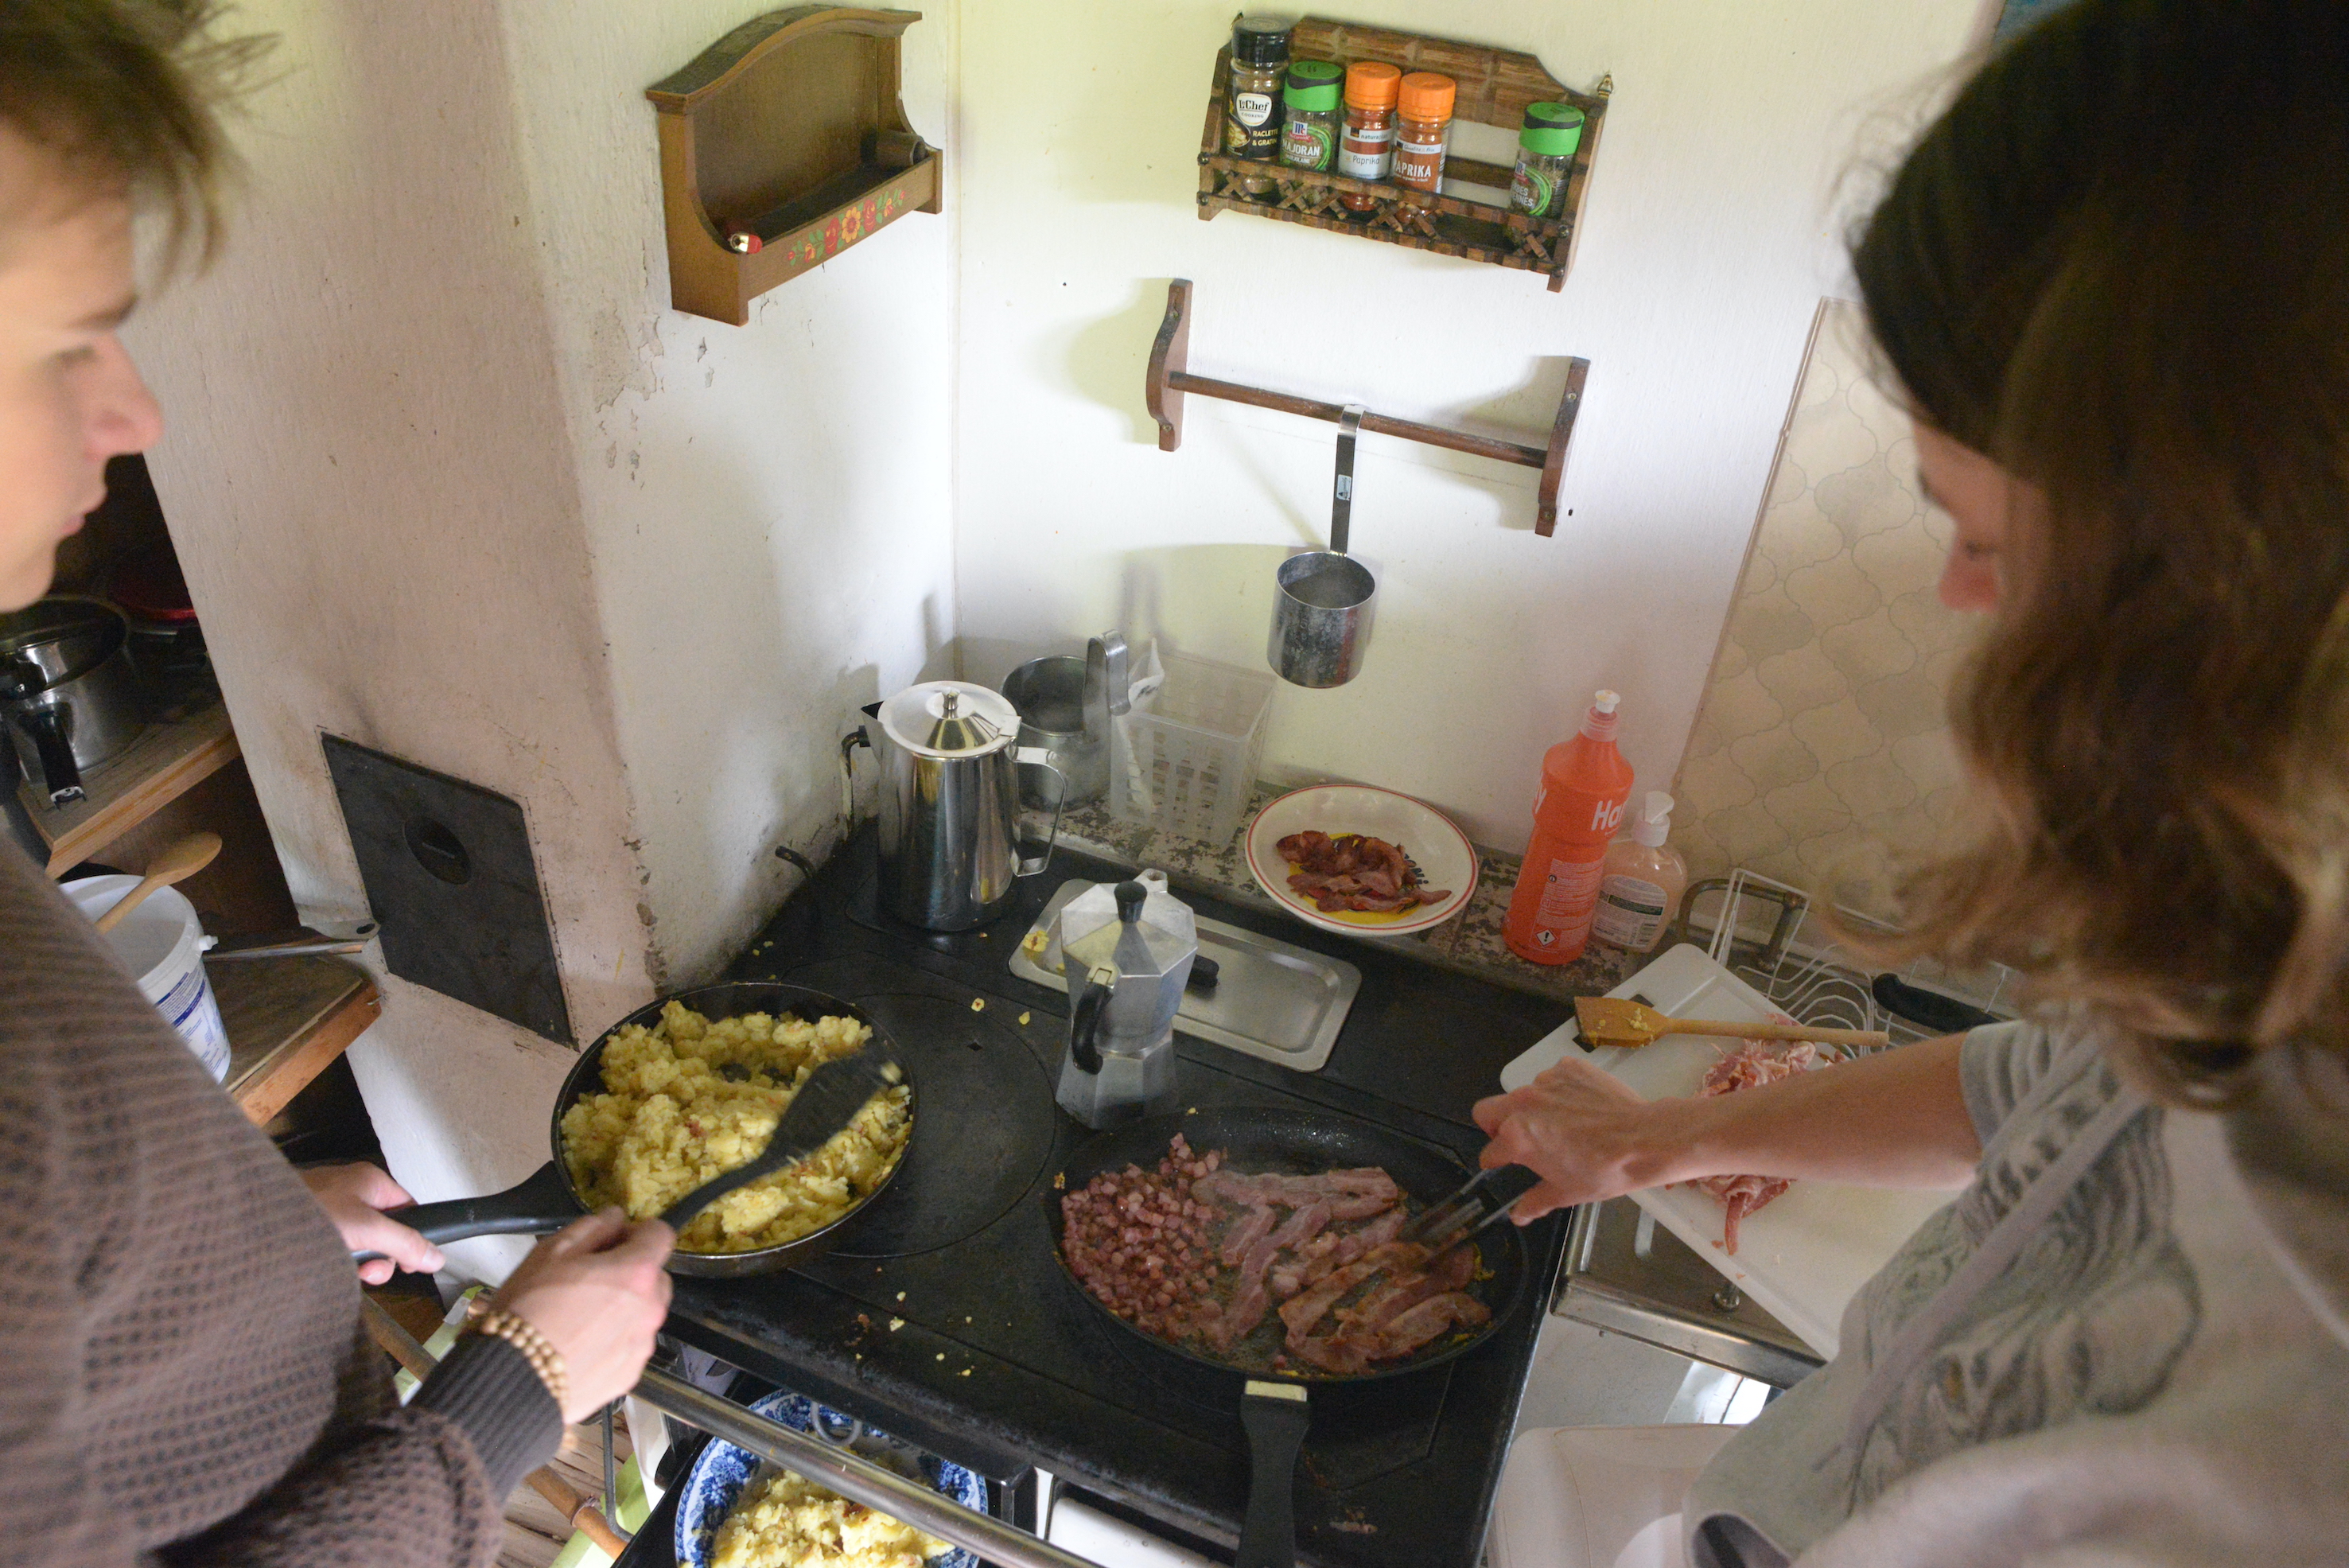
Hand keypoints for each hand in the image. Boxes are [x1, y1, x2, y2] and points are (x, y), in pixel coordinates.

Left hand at [301, 1163, 443, 1286]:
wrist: (249, 1226)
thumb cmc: (305, 1213)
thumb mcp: (366, 1230)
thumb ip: (405, 1243)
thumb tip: (437, 1257)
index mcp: (370, 1182)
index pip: (408, 1210)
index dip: (411, 1239)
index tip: (408, 1264)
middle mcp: (351, 1193)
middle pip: (384, 1231)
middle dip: (380, 1257)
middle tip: (368, 1271)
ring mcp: (329, 1210)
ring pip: (359, 1242)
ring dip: (357, 1261)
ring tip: (343, 1268)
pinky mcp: (310, 1228)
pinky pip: (336, 1247)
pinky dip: (335, 1260)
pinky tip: (324, 1266)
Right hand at [490, 1208, 672, 1422]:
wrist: (510, 1379)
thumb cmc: (527, 1311)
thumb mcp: (550, 1253)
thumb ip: (592, 1228)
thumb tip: (614, 1218)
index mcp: (636, 1273)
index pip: (661, 1234)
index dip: (637, 1232)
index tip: (613, 1240)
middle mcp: (650, 1309)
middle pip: (655, 1277)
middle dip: (631, 1271)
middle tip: (591, 1279)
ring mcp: (642, 1346)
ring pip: (644, 1313)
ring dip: (624, 1307)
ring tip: (581, 1316)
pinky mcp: (629, 1375)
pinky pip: (630, 1346)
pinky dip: (614, 1340)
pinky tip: (580, 1344)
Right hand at [1471, 1055, 1674, 1221]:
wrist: (1645, 1139)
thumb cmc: (1605, 1170)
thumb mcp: (1566, 1193)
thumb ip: (1534, 1202)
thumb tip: (1518, 1215)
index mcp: (1517, 1137)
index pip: (1489, 1151)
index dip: (1496, 1162)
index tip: (1505, 1164)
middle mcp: (1524, 1103)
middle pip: (1487, 1111)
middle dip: (1495, 1126)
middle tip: (1520, 1140)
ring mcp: (1546, 1081)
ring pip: (1523, 1094)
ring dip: (1533, 1109)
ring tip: (1564, 1124)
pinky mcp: (1568, 1067)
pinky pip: (1551, 1079)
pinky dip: (1559, 1092)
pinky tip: (1581, 1108)